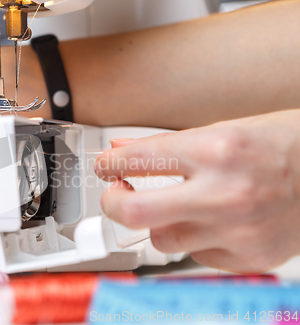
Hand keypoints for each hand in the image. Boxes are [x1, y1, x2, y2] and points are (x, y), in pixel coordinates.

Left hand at [95, 110, 299, 272]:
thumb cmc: (286, 145)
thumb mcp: (225, 130)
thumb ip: (168, 145)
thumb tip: (124, 151)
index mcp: (218, 150)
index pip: (138, 160)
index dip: (109, 163)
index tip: (105, 166)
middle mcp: (225, 194)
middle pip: (134, 211)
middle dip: (111, 202)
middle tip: (114, 194)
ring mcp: (237, 231)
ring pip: (161, 239)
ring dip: (157, 222)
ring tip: (172, 206)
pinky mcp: (247, 257)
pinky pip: (195, 255)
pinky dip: (192, 238)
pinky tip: (208, 222)